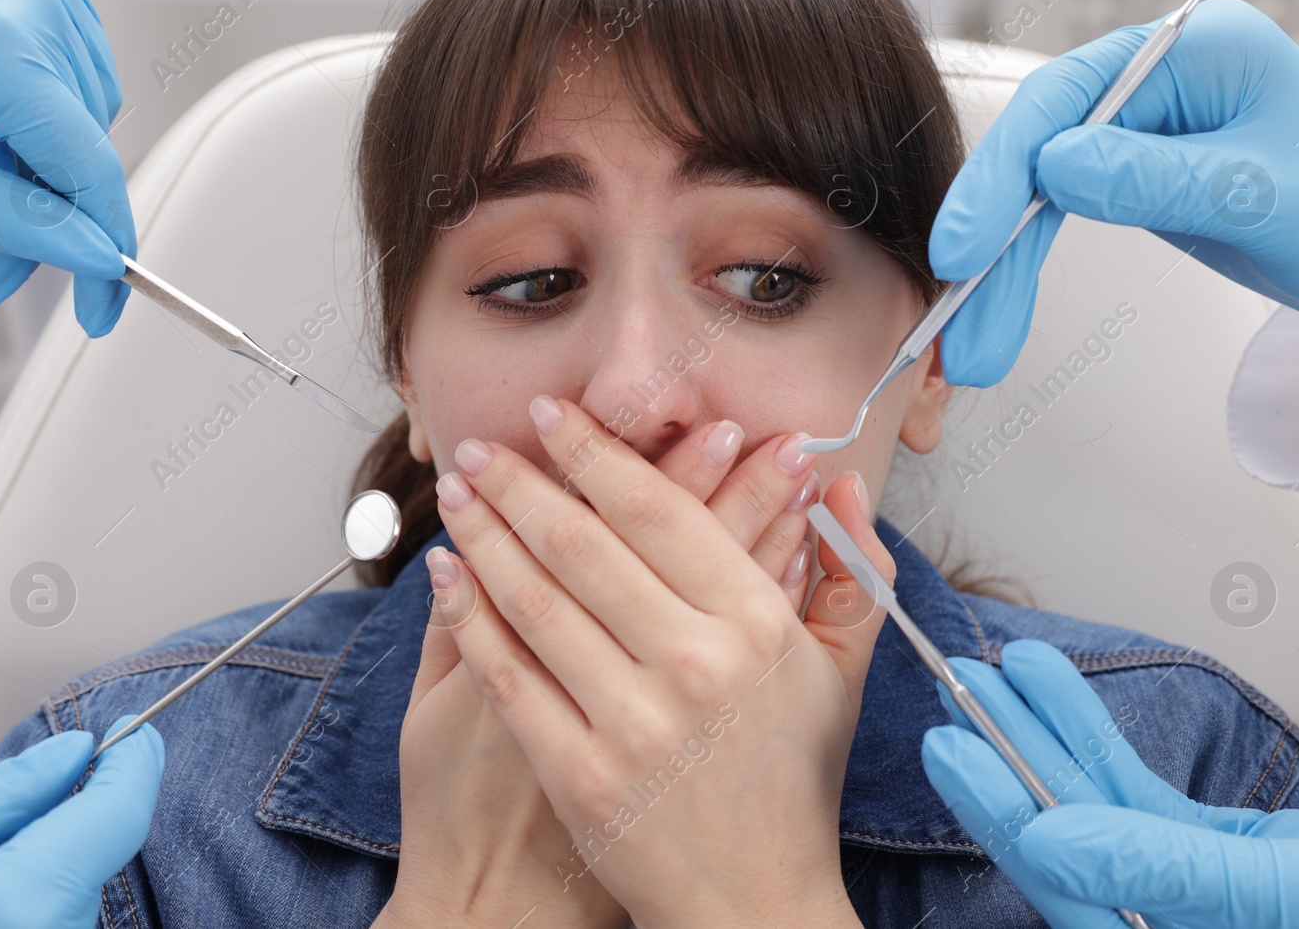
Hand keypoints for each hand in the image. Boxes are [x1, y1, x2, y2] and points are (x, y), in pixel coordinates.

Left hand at [0, 0, 134, 336]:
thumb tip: (95, 258)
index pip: (90, 167)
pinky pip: (81, 93)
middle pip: (85, 155)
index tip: (101, 306)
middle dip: (42, 220)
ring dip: (42, 176)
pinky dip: (45, 132)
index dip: (102, 247)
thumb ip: (13, 223)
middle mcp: (42, 9)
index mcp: (1, 45)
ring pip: (88, 131)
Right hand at [0, 716, 163, 928]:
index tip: (131, 730)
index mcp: (27, 908)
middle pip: (88, 853)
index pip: (118, 817)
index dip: (132, 763)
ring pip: (68, 889)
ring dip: (24, 857)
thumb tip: (73, 752)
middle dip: (43, 811)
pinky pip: (51, 922)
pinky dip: (19, 897)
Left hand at [431, 395, 890, 927]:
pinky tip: (449, 575)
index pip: (660, 512)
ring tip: (458, 494)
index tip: (555, 417)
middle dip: (522, 483)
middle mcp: (696, 665)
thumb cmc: (790, 782)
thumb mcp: (839, 672)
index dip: (598, 454)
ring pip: (538, 600)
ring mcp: (632, 723)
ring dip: (486, 535)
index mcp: (758, 626)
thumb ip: (849, 570)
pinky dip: (472, 616)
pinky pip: (509, 674)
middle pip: (586, 544)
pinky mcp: (578, 773)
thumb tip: (841, 481)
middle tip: (482, 446)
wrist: (752, 902)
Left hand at [920, 640, 1298, 927]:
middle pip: (1071, 847)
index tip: (956, 751)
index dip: (1005, 820)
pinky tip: (1053, 688)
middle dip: (1009, 765)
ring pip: (1099, 812)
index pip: (1070, 900)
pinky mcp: (1222, 861)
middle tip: (953, 696)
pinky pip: (1142, 795)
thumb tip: (1049, 843)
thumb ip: (1168, 871)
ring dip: (1045, 735)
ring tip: (993, 670)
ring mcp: (1196, 899)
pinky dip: (1099, 735)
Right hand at [929, 0, 1298, 385]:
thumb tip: (1053, 172)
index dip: (1003, 175)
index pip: (1066, 102)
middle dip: (995, 244)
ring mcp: (1143, 129)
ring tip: (977, 348)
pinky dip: (1028, 268)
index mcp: (1193, 51)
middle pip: (1038, 152)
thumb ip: (1157, 180)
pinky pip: (1060, 218)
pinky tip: (1001, 310)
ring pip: (1040, 195)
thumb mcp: (1265, 198)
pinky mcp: (1138, 177)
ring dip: (1004, 272)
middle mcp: (1156, 81)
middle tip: (959, 321)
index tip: (963, 249)